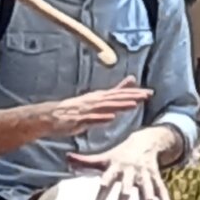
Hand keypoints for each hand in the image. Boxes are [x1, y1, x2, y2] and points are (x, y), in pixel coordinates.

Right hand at [34, 78, 150, 137]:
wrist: (49, 116)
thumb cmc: (74, 109)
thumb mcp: (97, 100)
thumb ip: (115, 91)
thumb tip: (131, 80)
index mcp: (99, 97)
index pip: (120, 94)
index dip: (134, 93)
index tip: (149, 93)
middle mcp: (94, 101)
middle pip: (115, 98)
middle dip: (132, 96)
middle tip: (147, 95)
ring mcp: (86, 110)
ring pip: (106, 106)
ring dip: (120, 105)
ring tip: (133, 104)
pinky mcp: (78, 120)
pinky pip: (91, 119)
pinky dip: (101, 117)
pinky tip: (111, 117)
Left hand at [71, 130, 173, 199]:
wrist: (144, 141)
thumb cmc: (119, 153)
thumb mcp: (104, 156)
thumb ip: (86, 160)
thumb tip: (66, 158)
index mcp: (116, 167)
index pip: (107, 181)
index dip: (102, 193)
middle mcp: (130, 171)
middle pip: (127, 188)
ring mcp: (144, 173)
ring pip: (146, 187)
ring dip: (148, 198)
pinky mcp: (155, 175)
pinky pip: (160, 187)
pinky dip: (164, 197)